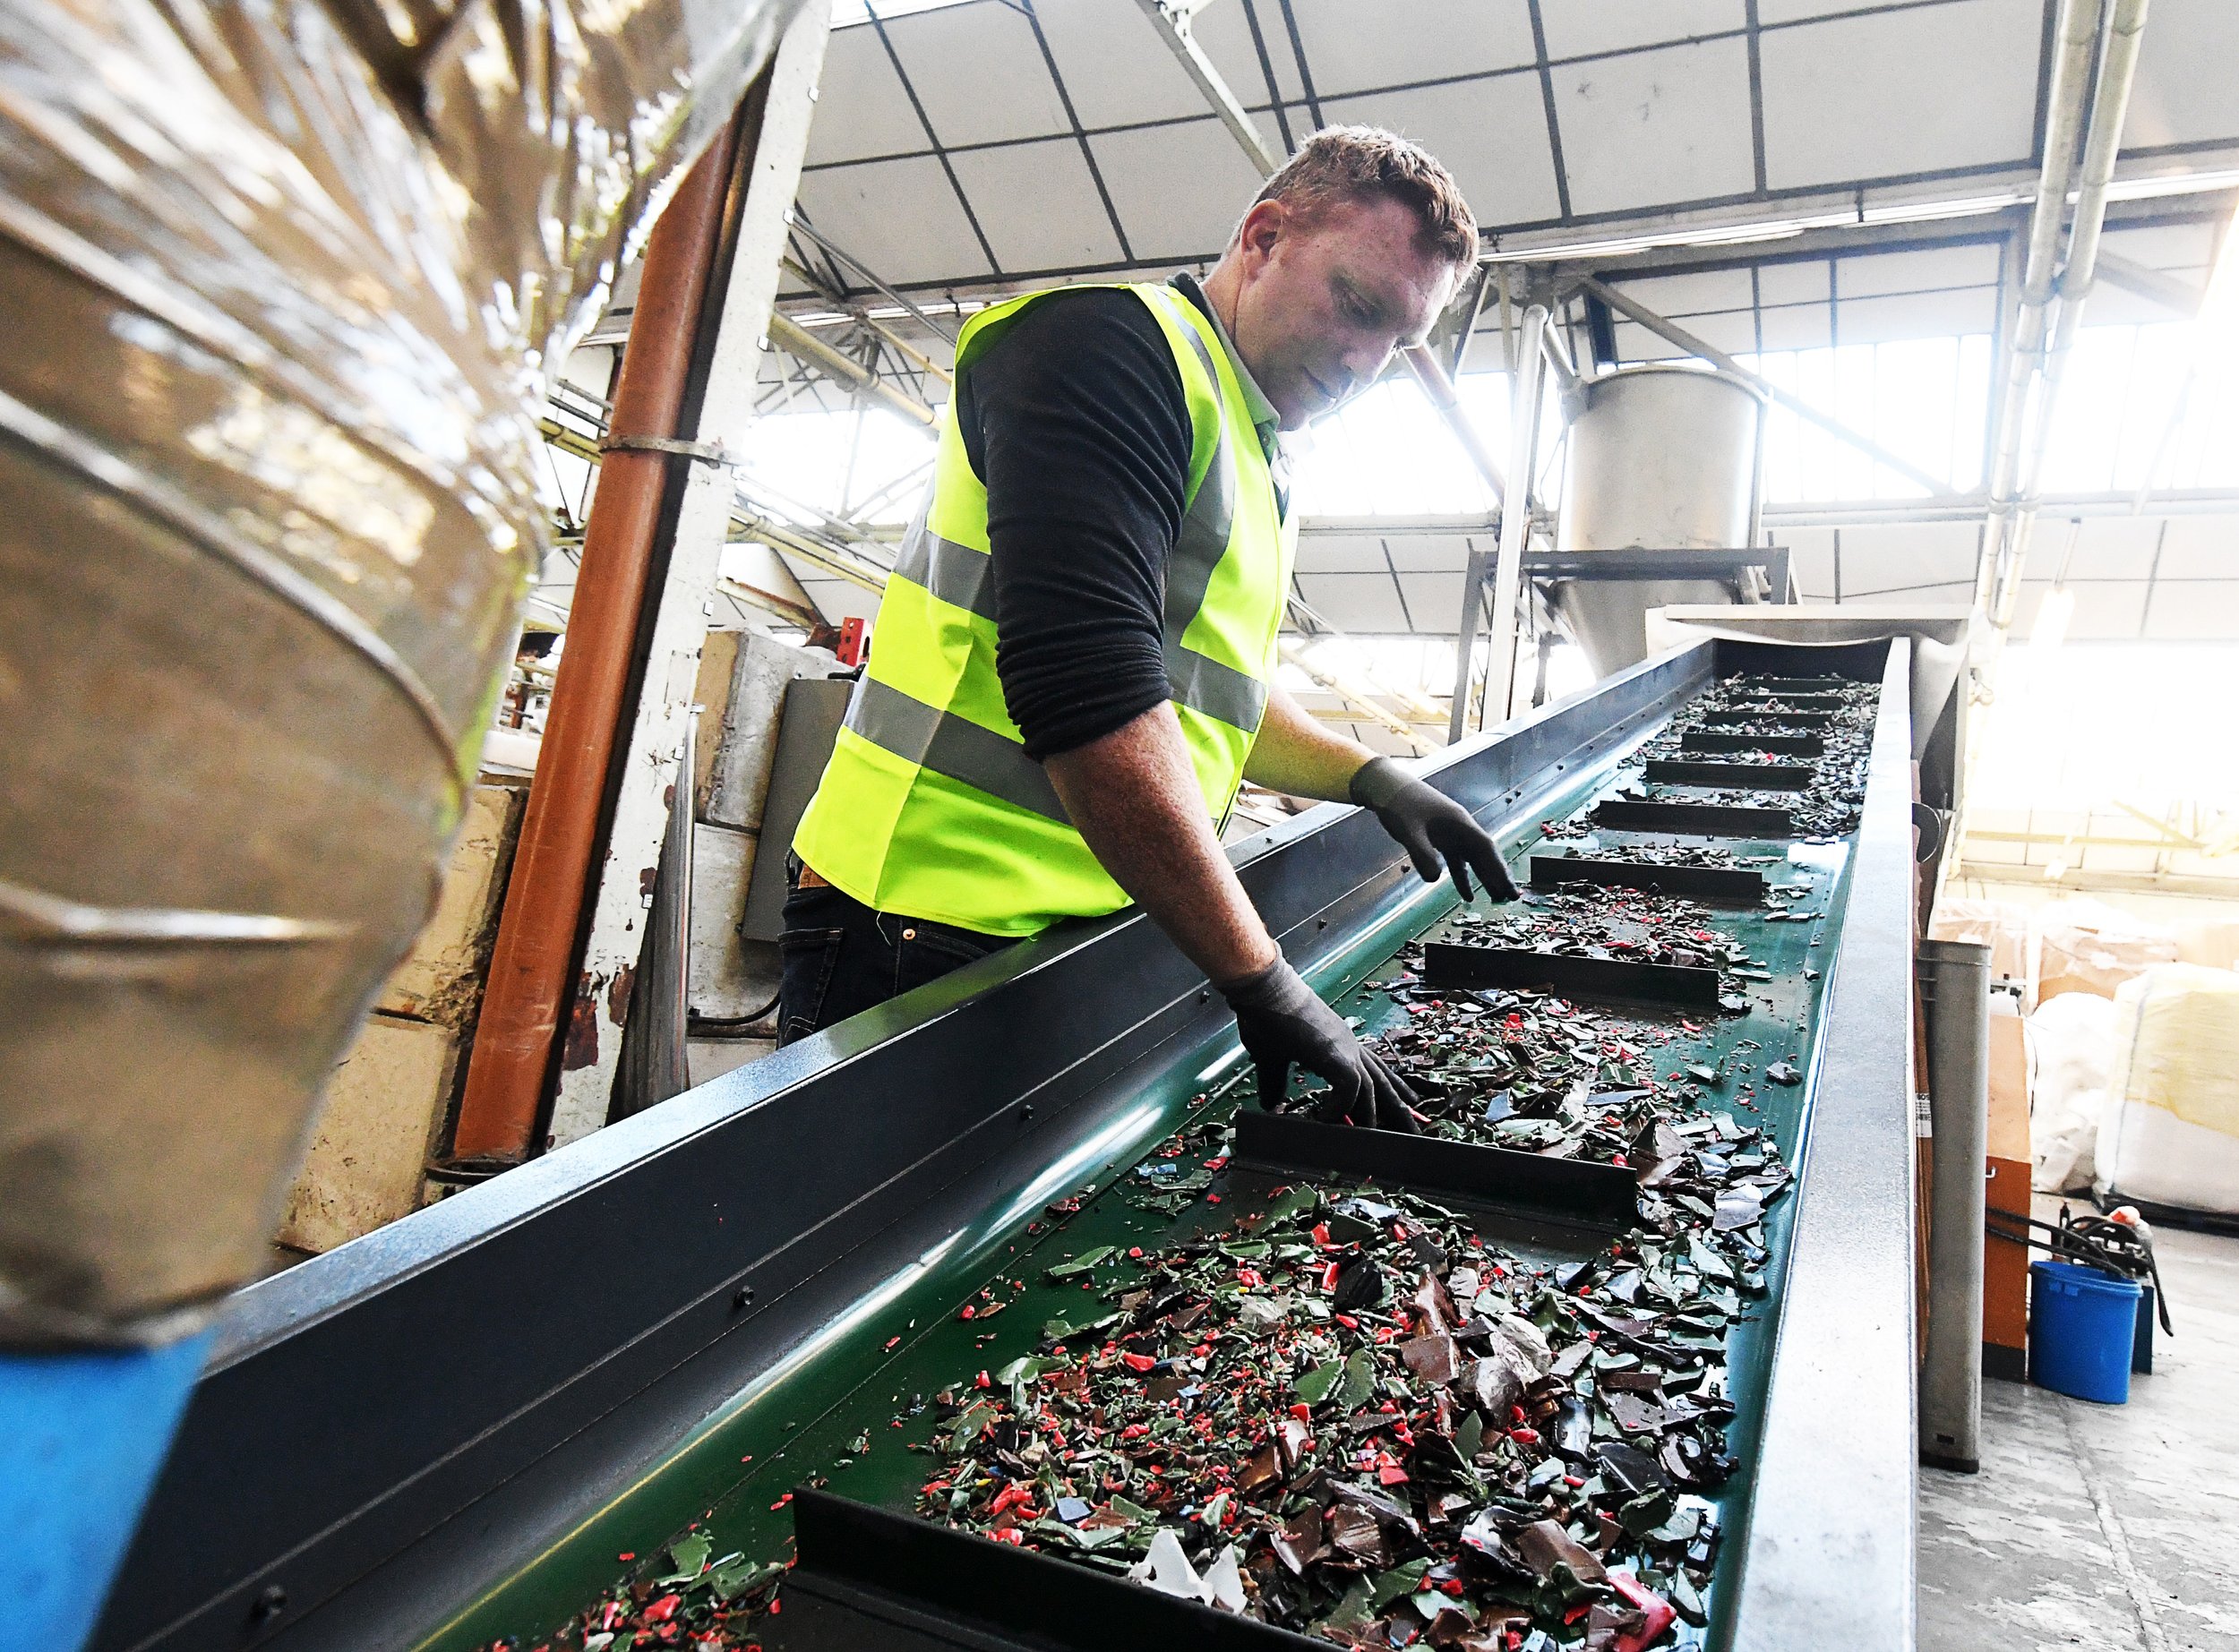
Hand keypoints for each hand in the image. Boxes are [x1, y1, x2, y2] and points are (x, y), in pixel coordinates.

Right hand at [1220, 957, 1418, 1132]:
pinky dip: (1340, 1107)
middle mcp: (1348, 1045)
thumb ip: (1275, 1083)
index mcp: (1339, 1043)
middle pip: (1382, 1081)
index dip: (1392, 1087)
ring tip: (1369, 1138)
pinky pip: (1350, 1088)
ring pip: (1371, 1089)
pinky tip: (1326, 1119)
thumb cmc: (1267, 1016)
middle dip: (1398, 1109)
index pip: (1375, 1068)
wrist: (1264, 990)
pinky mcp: (1334, 1054)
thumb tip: (1270, 1104)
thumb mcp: (1271, 1058)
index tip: (1407, 1102)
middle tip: (1413, 1131)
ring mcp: (1344, 1049)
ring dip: (1369, 1116)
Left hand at [1350, 757, 1518, 902]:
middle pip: (1484, 855)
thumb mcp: (1409, 830)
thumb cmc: (1400, 805)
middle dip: (1497, 876)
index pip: (1485, 849)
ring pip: (1472, 859)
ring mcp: (1451, 834)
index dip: (1498, 868)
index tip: (1508, 886)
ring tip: (1495, 898)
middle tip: (1510, 897)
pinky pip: (1456, 861)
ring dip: (1483, 878)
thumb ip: (1422, 853)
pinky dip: (1462, 877)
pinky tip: (1466, 894)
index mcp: (1459, 823)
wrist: (1386, 789)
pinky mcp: (1439, 839)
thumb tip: (1434, 879)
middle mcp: (1460, 829)